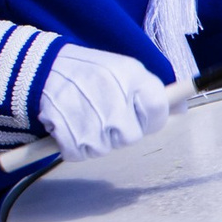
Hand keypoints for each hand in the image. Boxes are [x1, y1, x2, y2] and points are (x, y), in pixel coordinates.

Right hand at [38, 45, 170, 161]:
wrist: (41, 67)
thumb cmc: (88, 72)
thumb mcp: (124, 70)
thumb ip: (152, 91)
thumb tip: (181, 109)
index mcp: (131, 75)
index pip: (158, 109)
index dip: (151, 118)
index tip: (141, 117)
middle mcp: (113, 96)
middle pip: (132, 136)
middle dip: (120, 131)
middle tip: (104, 115)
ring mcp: (90, 116)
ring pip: (106, 148)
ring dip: (96, 139)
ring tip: (83, 115)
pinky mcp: (66, 132)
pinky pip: (80, 154)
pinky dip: (74, 146)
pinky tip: (69, 124)